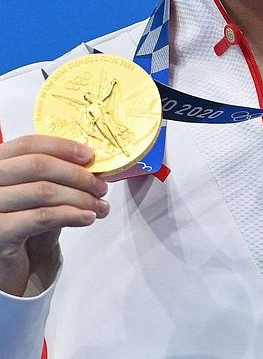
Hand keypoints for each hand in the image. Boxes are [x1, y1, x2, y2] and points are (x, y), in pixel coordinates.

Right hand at [0, 135, 108, 295]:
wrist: (4, 271)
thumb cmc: (21, 228)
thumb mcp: (36, 195)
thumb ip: (54, 176)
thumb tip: (89, 164)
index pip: (28, 145)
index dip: (61, 147)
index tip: (89, 155)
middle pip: (37, 165)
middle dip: (76, 174)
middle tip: (100, 186)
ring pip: (43, 191)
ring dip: (80, 197)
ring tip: (100, 206)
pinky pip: (42, 218)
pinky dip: (71, 215)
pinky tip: (87, 217)